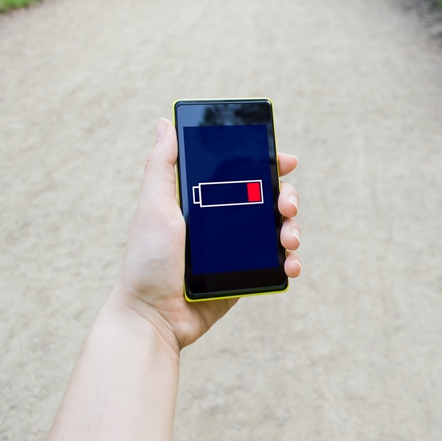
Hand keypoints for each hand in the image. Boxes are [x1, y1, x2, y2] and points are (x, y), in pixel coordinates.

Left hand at [112, 118, 301, 351]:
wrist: (154, 316)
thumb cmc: (148, 260)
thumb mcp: (153, 206)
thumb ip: (161, 165)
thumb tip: (165, 124)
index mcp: (205, 201)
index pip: (243, 173)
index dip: (268, 163)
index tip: (285, 160)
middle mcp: (225, 221)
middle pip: (269, 199)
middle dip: (287, 197)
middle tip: (286, 206)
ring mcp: (238, 250)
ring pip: (279, 230)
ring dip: (293, 229)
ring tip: (290, 239)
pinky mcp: (247, 275)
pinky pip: (278, 264)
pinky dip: (290, 262)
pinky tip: (290, 265)